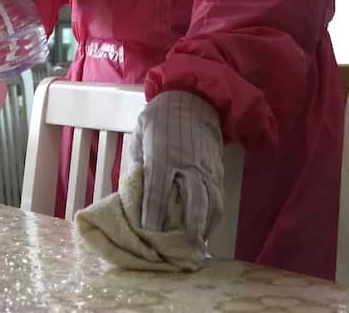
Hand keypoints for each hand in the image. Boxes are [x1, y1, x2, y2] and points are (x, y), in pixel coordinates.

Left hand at [130, 91, 224, 249]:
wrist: (194, 100)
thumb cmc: (161, 117)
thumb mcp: (141, 132)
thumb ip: (136, 159)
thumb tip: (130, 188)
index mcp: (164, 152)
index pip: (158, 186)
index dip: (153, 210)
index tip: (148, 229)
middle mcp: (188, 162)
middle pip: (193, 198)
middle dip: (188, 225)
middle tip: (179, 248)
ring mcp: (206, 168)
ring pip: (211, 202)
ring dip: (204, 227)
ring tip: (194, 248)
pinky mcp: (217, 172)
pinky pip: (218, 199)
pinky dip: (213, 219)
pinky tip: (204, 232)